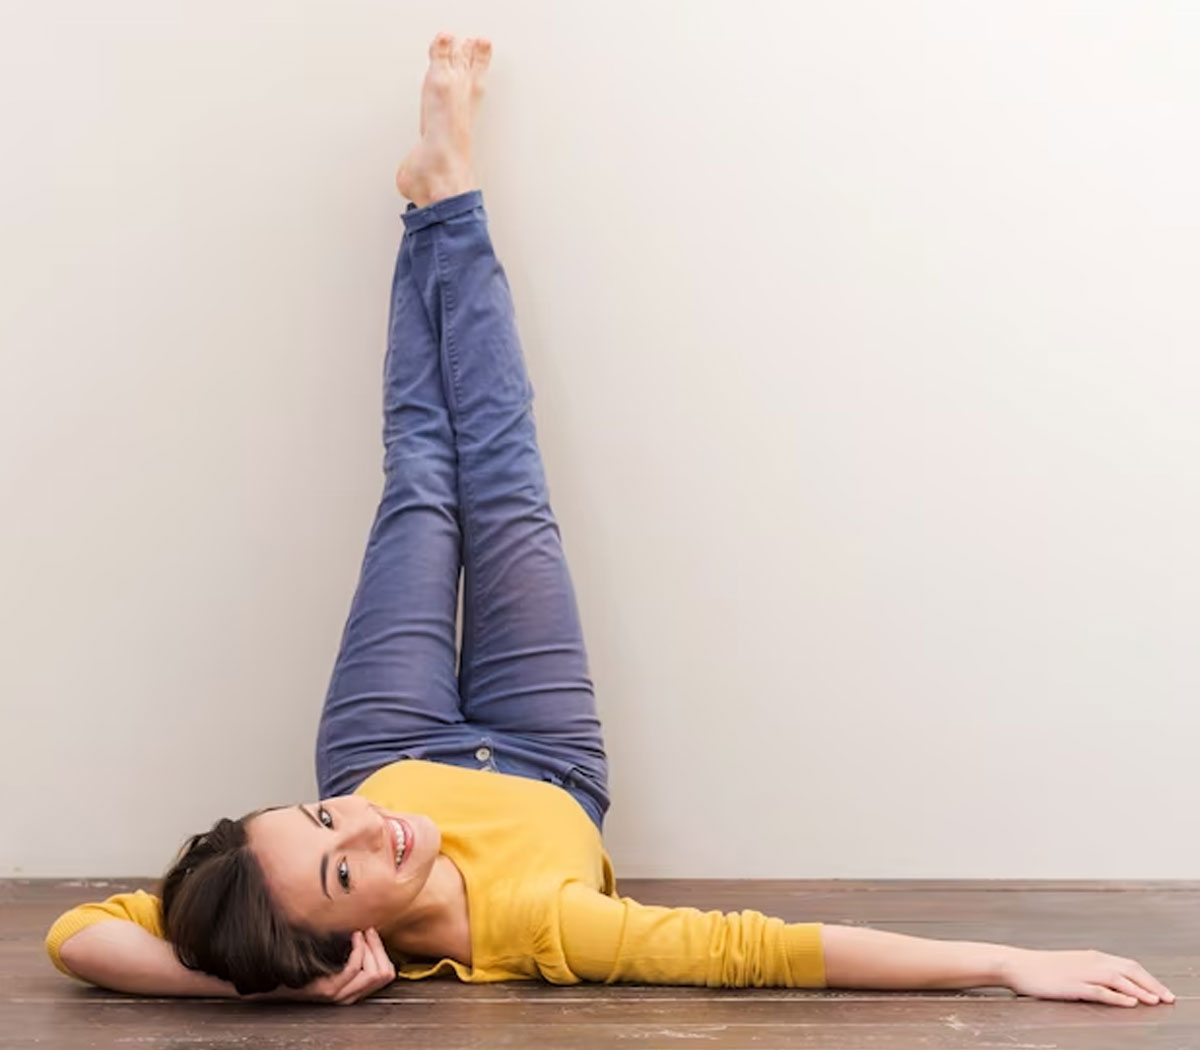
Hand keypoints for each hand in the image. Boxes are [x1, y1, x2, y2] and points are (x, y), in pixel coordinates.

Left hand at [265, 928, 396, 1004]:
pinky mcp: (328, 990)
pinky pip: (354, 968)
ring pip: (373, 972)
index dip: (382, 950)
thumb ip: (350, 952)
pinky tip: (352, 937)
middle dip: (378, 947)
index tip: (372, 933)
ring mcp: (340, 994)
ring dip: (369, 947)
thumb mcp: (330, 959)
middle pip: (384, 973)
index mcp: (354, 989)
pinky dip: (358, 949)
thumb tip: (367, 930)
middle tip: (366, 931)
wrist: (273, 977)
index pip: (388, 974)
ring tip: (358, 933)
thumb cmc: (301, 965)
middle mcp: (350, 995)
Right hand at [1000, 947, 1175, 1006]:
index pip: (1129, 965)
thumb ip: (1094, 972)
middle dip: (1152, 983)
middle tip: (1169, 998)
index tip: (1162, 990)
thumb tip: (1115, 985)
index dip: (1149, 977)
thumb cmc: (1043, 968)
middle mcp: (1091, 961)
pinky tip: (1130, 1002)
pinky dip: (1118, 996)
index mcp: (1093, 956)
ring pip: (1119, 979)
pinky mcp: (1073, 984)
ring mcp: (1082, 972)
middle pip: (1130, 969)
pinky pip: (1100, 990)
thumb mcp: (1073, 966)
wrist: (1018, 964)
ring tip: (1157, 1001)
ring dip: (1141, 990)